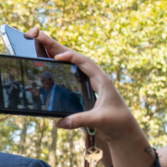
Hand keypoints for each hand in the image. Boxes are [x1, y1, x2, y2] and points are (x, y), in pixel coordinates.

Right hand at [24, 27, 147, 145]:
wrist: (124, 129)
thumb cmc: (116, 122)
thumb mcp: (98, 120)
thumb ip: (80, 120)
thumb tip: (59, 122)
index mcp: (102, 80)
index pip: (85, 62)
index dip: (70, 58)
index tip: (57, 57)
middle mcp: (96, 77)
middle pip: (75, 58)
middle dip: (58, 48)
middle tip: (42, 38)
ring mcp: (92, 81)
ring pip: (73, 63)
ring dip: (58, 54)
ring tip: (43, 45)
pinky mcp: (87, 88)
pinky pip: (73, 72)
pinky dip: (62, 66)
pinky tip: (52, 63)